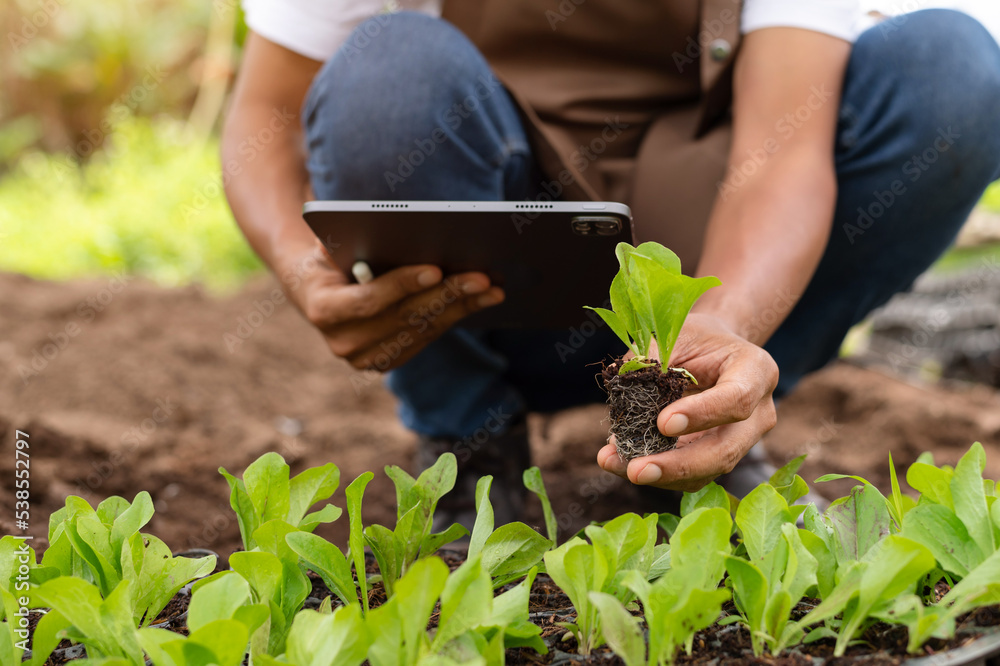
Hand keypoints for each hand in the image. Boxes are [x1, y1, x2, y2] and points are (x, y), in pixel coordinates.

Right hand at [279, 241, 503, 370]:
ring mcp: (365, 358)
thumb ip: (356, 241)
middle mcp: (344, 343)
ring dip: (461, 308)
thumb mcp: (332, 244)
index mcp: (323, 310)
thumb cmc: (328, 256)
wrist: (313, 291)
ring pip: (422, 330)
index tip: (435, 268)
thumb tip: (402, 232)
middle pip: (404, 318)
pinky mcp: (386, 362)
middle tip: (481, 277)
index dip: (402, 285)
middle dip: (446, 295)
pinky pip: (426, 337)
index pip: (369, 300)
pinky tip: (480, 300)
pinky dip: (454, 316)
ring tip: (492, 288)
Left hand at [597, 313, 778, 491]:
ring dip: (661, 474)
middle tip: (636, 470)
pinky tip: (621, 463)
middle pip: (725, 449)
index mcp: (756, 371)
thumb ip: (652, 362)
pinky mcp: (720, 456)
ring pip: (708, 470)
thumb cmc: (696, 338)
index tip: (662, 423)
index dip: (701, 415)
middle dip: (678, 464)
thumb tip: (622, 397)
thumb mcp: (676, 335)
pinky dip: (657, 474)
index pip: (736, 399)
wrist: (713, 351)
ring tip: (616, 464)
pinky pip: (692, 476)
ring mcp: (742, 440)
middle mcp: (758, 412)